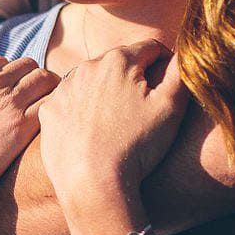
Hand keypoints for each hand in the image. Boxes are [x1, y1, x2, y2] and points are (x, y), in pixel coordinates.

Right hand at [0, 43, 57, 209]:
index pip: (4, 61)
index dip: (10, 76)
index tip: (14, 91)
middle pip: (29, 66)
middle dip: (34, 78)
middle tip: (39, 96)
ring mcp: (8, 103)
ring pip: (44, 79)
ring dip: (50, 89)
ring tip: (50, 105)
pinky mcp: (20, 127)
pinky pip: (49, 105)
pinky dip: (54, 108)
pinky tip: (52, 121)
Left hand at [37, 41, 186, 204]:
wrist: (94, 185)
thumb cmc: (137, 146)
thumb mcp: (171, 106)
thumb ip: (181, 70)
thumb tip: (185, 50)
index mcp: (119, 60)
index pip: (150, 49)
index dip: (164, 63)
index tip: (166, 85)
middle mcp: (86, 67)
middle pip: (119, 63)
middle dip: (133, 78)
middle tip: (142, 110)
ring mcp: (63, 90)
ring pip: (93, 82)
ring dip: (106, 93)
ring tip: (117, 125)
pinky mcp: (49, 112)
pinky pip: (70, 103)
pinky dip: (82, 112)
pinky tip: (93, 133)